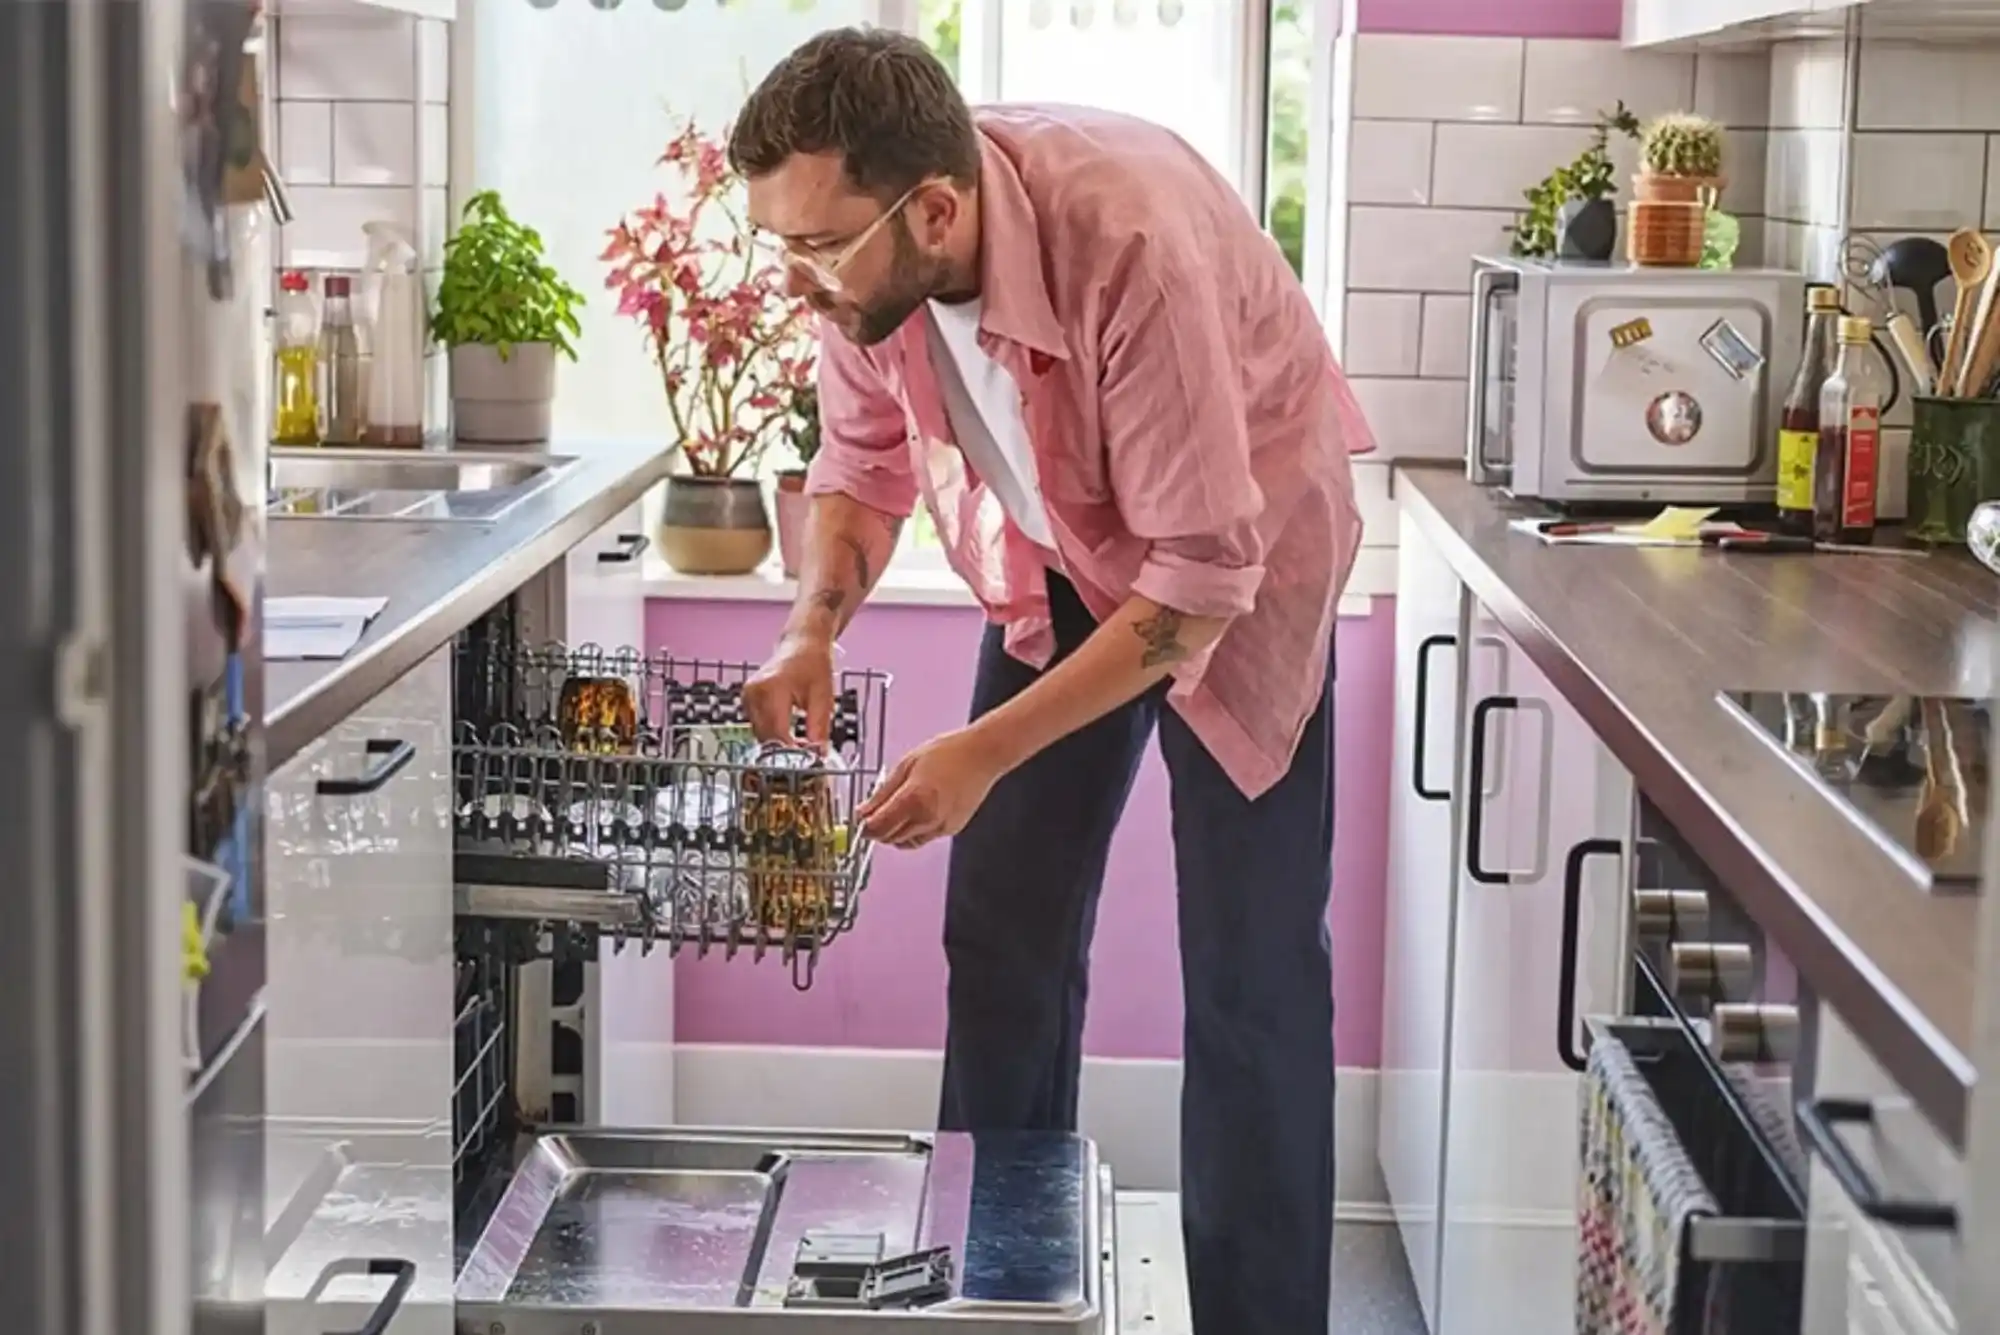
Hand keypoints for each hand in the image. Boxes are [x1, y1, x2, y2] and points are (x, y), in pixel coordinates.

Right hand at [742, 633, 835, 745]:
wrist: (802, 644)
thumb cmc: (814, 664)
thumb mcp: (823, 697)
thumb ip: (819, 728)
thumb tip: (818, 756)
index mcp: (772, 689)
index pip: (777, 733)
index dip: (792, 752)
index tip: (808, 762)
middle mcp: (754, 693)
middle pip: (766, 737)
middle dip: (786, 750)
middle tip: (808, 754)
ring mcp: (747, 696)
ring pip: (761, 734)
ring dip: (779, 743)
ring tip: (802, 742)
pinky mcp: (747, 700)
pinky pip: (758, 726)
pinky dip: (773, 734)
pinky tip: (790, 732)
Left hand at [858, 726, 1009, 849]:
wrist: (981, 755)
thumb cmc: (948, 753)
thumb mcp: (906, 765)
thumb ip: (882, 793)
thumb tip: (864, 810)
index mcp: (914, 799)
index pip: (878, 828)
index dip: (865, 826)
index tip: (861, 818)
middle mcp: (928, 817)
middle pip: (889, 838)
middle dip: (878, 829)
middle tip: (876, 812)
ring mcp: (941, 826)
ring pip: (905, 842)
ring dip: (895, 831)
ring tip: (898, 808)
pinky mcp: (951, 829)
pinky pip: (923, 837)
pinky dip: (914, 830)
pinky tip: (917, 810)